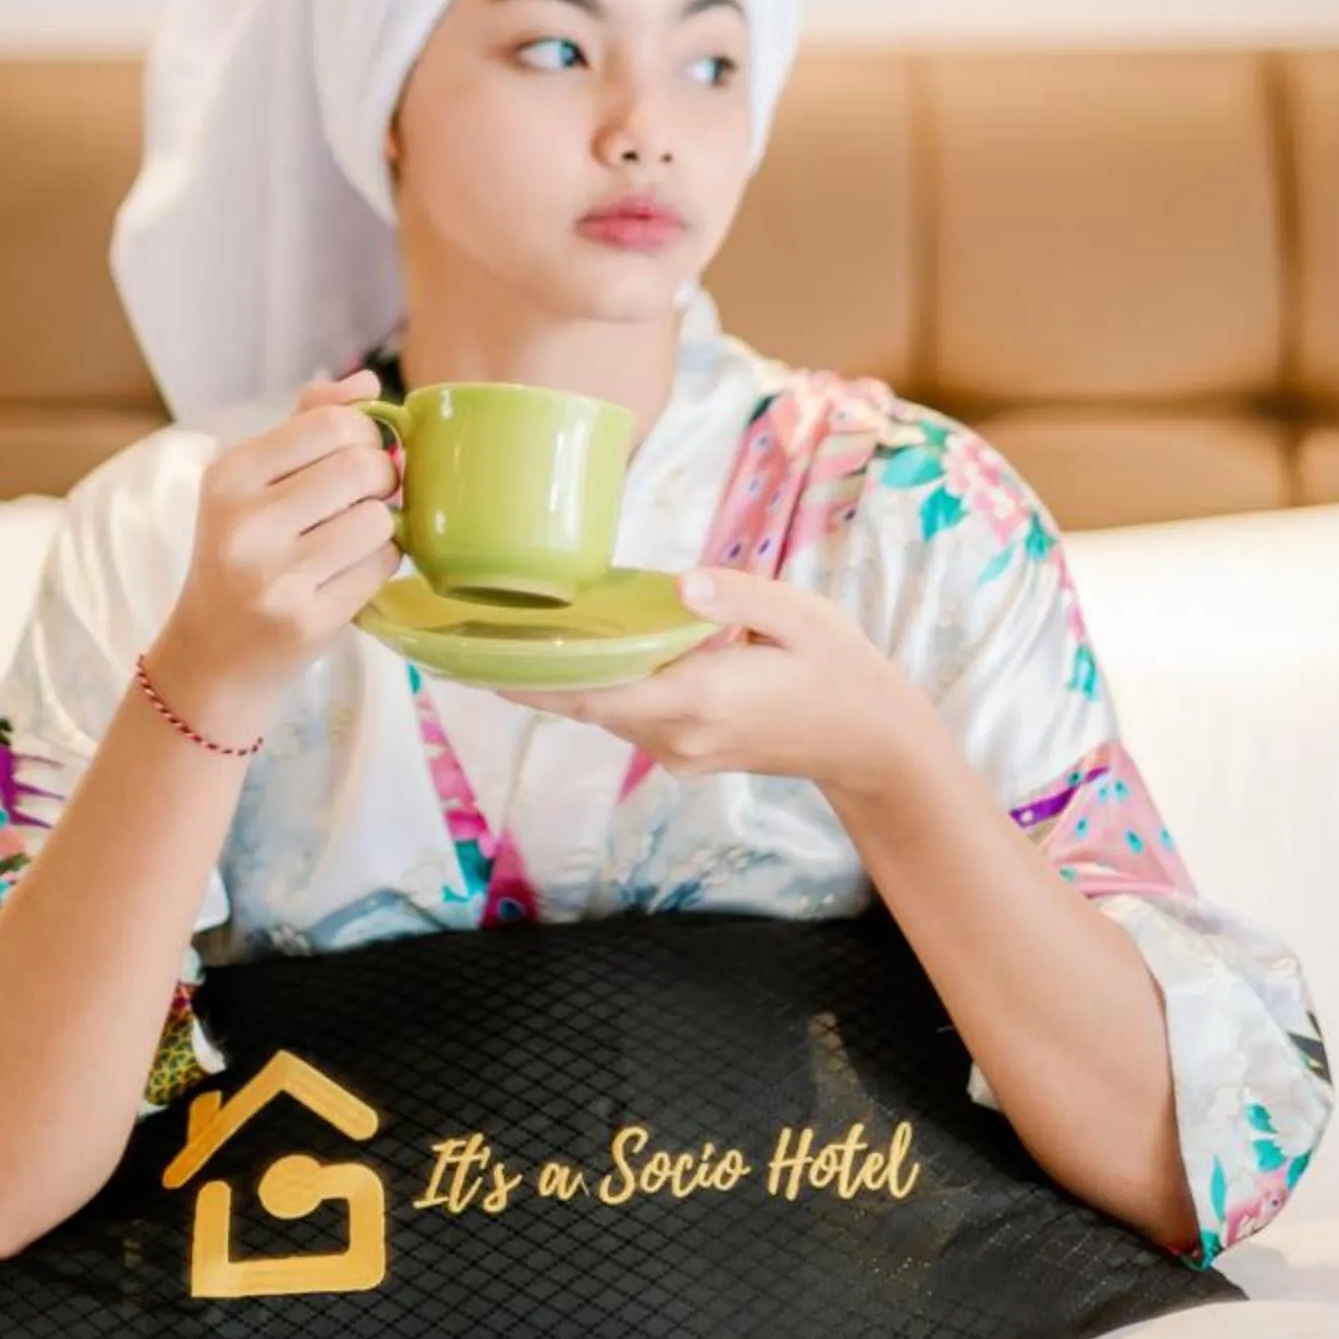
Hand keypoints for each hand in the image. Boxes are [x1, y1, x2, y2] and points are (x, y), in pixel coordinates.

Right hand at [151, 369, 401, 740]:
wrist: (211, 657)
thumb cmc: (241, 557)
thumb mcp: (252, 484)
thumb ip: (306, 425)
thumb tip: (367, 384)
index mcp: (229, 476)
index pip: (330, 423)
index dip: (364, 434)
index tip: (357, 455)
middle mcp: (244, 524)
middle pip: (363, 467)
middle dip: (382, 479)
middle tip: (367, 497)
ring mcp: (274, 577)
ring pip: (379, 520)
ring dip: (382, 527)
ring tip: (352, 539)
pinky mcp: (306, 621)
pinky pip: (381, 569)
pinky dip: (379, 566)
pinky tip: (349, 574)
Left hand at [500, 565, 931, 800]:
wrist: (870, 742)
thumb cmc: (839, 668)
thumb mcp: (800, 615)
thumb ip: (738, 596)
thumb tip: (679, 584)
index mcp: (702, 697)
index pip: (600, 693)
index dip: (538, 681)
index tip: (482, 664)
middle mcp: (680, 736)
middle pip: (588, 706)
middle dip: (531, 677)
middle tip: (468, 642)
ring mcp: (682, 752)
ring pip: (606, 714)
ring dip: (562, 683)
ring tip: (506, 640)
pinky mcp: (687, 753)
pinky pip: (628, 719)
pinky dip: (597, 690)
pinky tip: (575, 656)